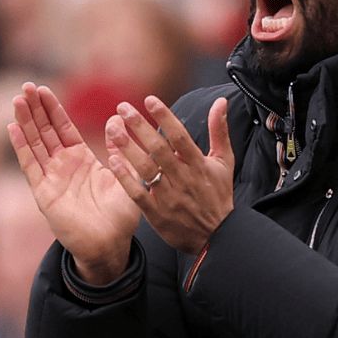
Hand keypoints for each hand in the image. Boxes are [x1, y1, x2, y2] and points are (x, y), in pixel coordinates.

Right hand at [8, 83, 140, 283]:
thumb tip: (117, 119)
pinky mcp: (44, 193)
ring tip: (17, 100)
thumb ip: (121, 148)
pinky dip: (22, 147)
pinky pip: (31, 166)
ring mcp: (51, 179)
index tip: (43, 88)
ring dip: (26, 122)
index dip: (53, 109)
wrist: (110, 245)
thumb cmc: (120, 216)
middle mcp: (62, 167)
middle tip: (26, 85)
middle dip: (35, 109)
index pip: (63, 128)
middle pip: (45, 132)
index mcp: (81, 160)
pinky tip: (14, 128)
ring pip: (35, 144)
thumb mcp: (127, 175)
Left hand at [104, 95, 235, 254]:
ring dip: (128, 147)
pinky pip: (137, 193)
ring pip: (145, 168)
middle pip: (158, 149)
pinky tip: (113, 160)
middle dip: (140, 126)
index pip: (180, 136)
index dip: (165, 117)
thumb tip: (221, 101)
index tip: (149, 100)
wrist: (217, 237)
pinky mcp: (157, 213)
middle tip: (123, 108)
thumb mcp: (224, 162)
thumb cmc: (218, 196)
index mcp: (198, 165)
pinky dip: (125, 177)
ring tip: (113, 129)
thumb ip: (219, 130)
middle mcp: (183, 178)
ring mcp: (169, 196)